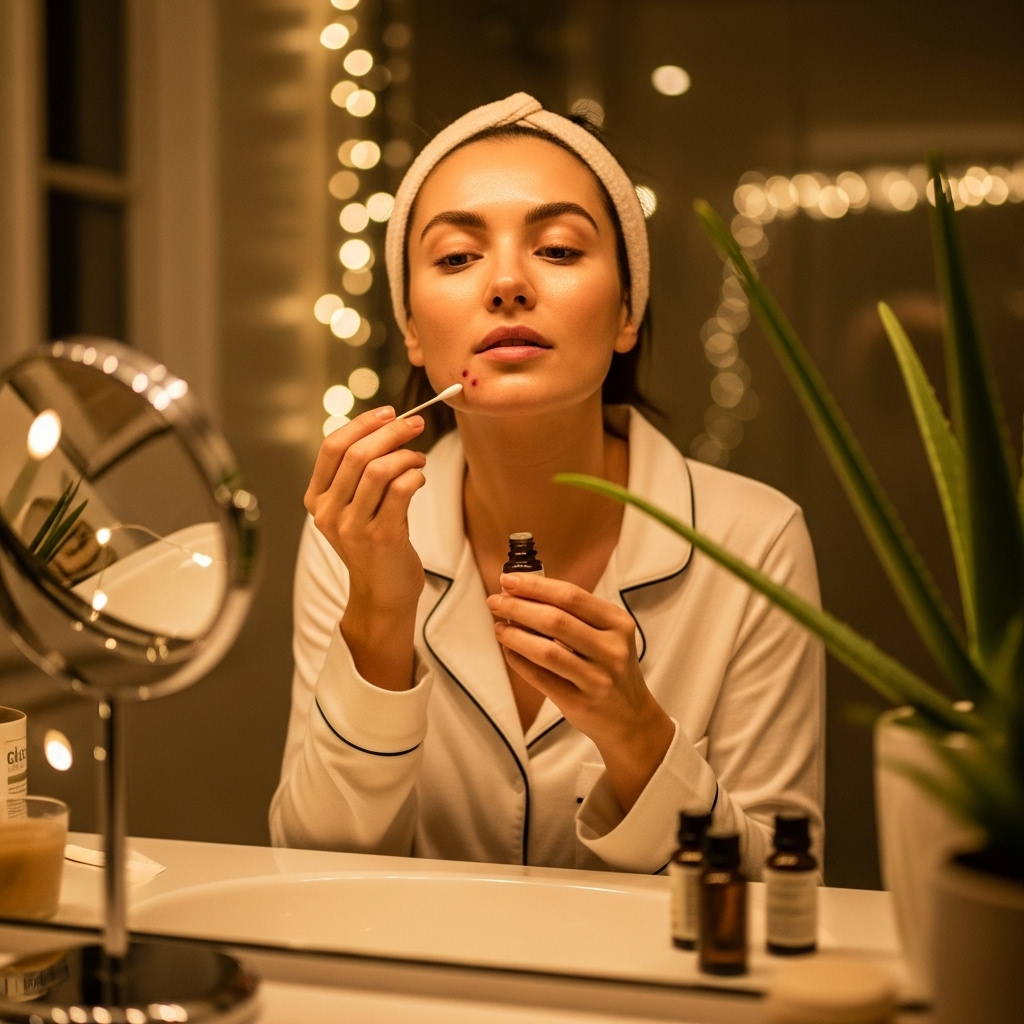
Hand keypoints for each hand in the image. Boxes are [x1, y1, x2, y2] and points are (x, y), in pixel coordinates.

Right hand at [305, 407, 427, 689]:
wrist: (383, 595)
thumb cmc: (376, 545)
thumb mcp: (356, 508)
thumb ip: (361, 473)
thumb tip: (388, 426)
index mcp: (317, 499)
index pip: (332, 447)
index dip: (362, 424)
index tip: (388, 412)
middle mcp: (329, 512)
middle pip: (357, 453)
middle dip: (391, 432)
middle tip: (415, 424)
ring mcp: (353, 526)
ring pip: (379, 468)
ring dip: (406, 455)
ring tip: (418, 459)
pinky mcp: (381, 537)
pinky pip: (401, 489)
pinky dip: (414, 475)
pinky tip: (419, 477)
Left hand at [486, 573, 674, 811]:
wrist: (630, 718)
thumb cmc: (610, 667)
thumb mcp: (607, 635)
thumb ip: (573, 614)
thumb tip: (522, 593)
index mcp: (618, 623)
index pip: (571, 596)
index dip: (536, 586)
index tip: (509, 580)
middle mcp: (612, 649)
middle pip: (556, 620)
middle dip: (519, 607)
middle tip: (495, 601)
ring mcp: (597, 678)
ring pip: (546, 651)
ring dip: (515, 636)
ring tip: (499, 628)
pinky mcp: (580, 703)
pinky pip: (541, 678)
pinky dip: (519, 662)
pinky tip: (509, 651)